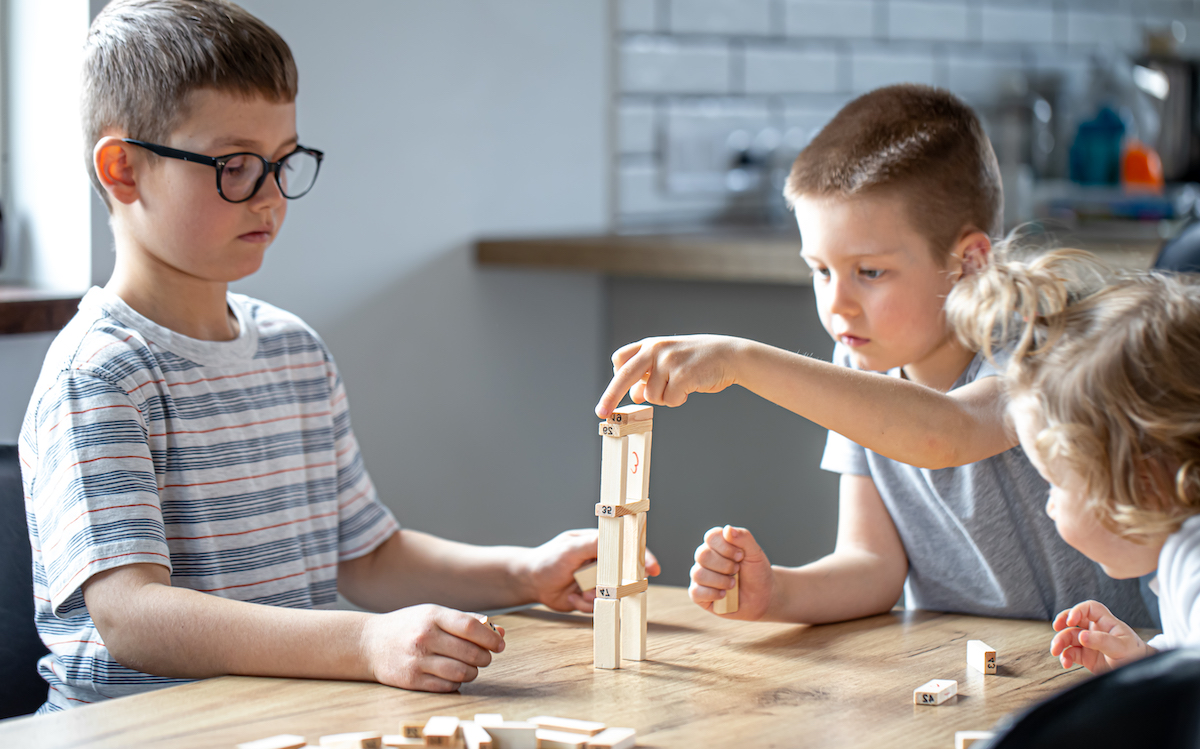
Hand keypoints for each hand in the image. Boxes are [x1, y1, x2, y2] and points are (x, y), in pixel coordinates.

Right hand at [362, 604, 504, 691]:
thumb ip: (466, 621)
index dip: (490, 638)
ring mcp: (417, 660)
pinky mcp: (411, 680)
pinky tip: (453, 674)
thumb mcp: (434, 614)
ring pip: (461, 672)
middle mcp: (425, 637)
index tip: (499, 645)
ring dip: (473, 672)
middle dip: (485, 657)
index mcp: (433, 616)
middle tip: (485, 657)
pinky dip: (456, 682)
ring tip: (470, 667)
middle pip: (470, 652)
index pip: (471, 627)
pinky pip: (447, 685)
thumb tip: (499, 632)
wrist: (370, 643)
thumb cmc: (410, 626)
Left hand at [516, 528, 661, 613]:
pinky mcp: (592, 598)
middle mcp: (602, 563)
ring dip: (595, 596)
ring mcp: (598, 581)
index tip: (652, 568)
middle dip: (612, 585)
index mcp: (600, 544)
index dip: (643, 557)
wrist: (530, 582)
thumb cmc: (548, 560)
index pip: (627, 548)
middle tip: (596, 587)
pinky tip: (571, 597)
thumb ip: (593, 544)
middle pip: (623, 575)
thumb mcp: (570, 549)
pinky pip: (599, 607)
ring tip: (578, 591)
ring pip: (612, 594)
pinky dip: (585, 605)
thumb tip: (615, 538)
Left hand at [595, 335, 746, 417]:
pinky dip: (677, 401)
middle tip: (601, 413)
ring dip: (664, 398)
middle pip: (624, 375)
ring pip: (651, 395)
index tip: (608, 397)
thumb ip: (650, 375)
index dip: (615, 378)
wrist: (729, 355)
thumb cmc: (698, 360)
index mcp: (650, 345)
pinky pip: (669, 401)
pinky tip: (689, 389)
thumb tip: (633, 394)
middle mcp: (656, 350)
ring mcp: (669, 362)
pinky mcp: (682, 375)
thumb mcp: (670, 362)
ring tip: (680, 386)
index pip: (620, 360)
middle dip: (610, 396)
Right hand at [689, 525, 774, 619]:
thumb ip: (744, 538)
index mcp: (717, 544)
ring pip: (698, 574)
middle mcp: (705, 558)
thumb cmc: (757, 572)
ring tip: (733, 584)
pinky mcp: (699, 594)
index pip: (710, 537)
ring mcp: (701, 576)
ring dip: (720, 581)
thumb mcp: (755, 552)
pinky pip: (695, 592)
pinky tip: (724, 594)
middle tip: (737, 570)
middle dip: (724, 565)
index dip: (725, 547)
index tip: (740, 556)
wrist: (762, 596)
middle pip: (702, 555)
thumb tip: (728, 529)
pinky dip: (713, 594)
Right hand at [1050, 600, 1152, 673]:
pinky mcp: (1085, 657)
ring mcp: (1089, 643)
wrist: (1140, 675)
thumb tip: (1081, 636)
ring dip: (1059, 643)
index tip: (1071, 620)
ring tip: (1056, 651)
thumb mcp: (1122, 647)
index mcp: (1106, 622)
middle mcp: (1095, 630)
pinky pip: (1069, 654)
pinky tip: (1066, 663)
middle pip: (1073, 620)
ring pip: (1068, 637)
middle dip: (1061, 622)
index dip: (1078, 610)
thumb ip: (1102, 641)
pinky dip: (1064, 657)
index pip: (1089, 608)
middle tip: (1056, 628)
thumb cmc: (1135, 655)